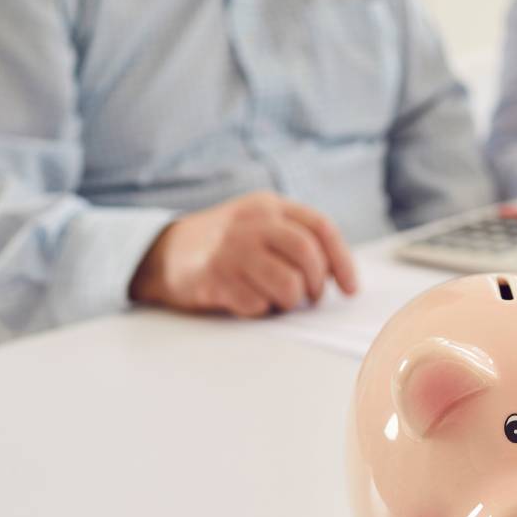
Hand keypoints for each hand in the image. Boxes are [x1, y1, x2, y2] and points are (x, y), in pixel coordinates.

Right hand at [129, 192, 357, 317]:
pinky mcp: (214, 277)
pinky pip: (258, 304)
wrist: (165, 252)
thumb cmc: (227, 244)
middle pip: (308, 254)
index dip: (342, 260)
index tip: (350, 288)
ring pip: (288, 284)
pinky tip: (248, 299)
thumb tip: (339, 276)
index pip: (320, 227)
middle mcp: (251, 222)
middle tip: (312, 297)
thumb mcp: (260, 225)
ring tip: (279, 300)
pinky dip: (260, 309)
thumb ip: (296, 239)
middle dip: (318, 284)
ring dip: (291, 301)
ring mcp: (231, 249)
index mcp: (268, 206)